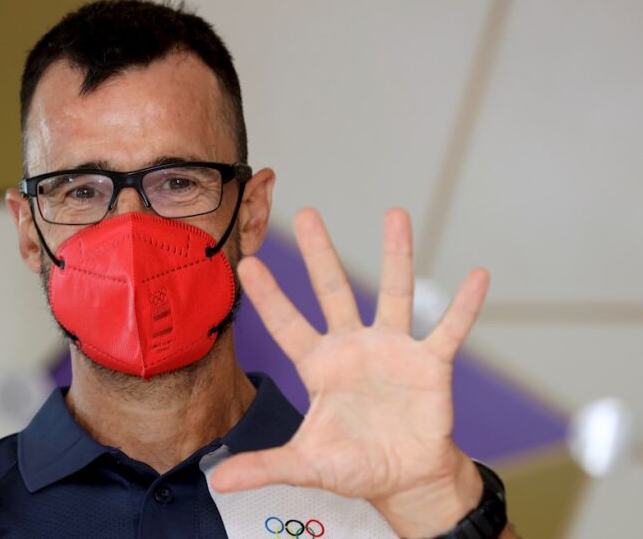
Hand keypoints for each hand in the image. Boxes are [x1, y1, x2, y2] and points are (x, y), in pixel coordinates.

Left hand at [211, 208, 488, 537]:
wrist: (404, 478)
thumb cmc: (354, 464)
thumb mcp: (306, 464)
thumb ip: (265, 466)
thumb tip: (218, 482)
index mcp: (319, 366)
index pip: (287, 325)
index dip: (269, 296)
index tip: (247, 262)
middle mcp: (353, 347)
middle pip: (334, 291)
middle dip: (320, 254)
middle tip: (308, 213)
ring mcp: (392, 350)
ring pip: (393, 293)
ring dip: (396, 254)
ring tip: (395, 214)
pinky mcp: (430, 364)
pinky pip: (448, 330)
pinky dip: (463, 306)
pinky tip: (477, 277)